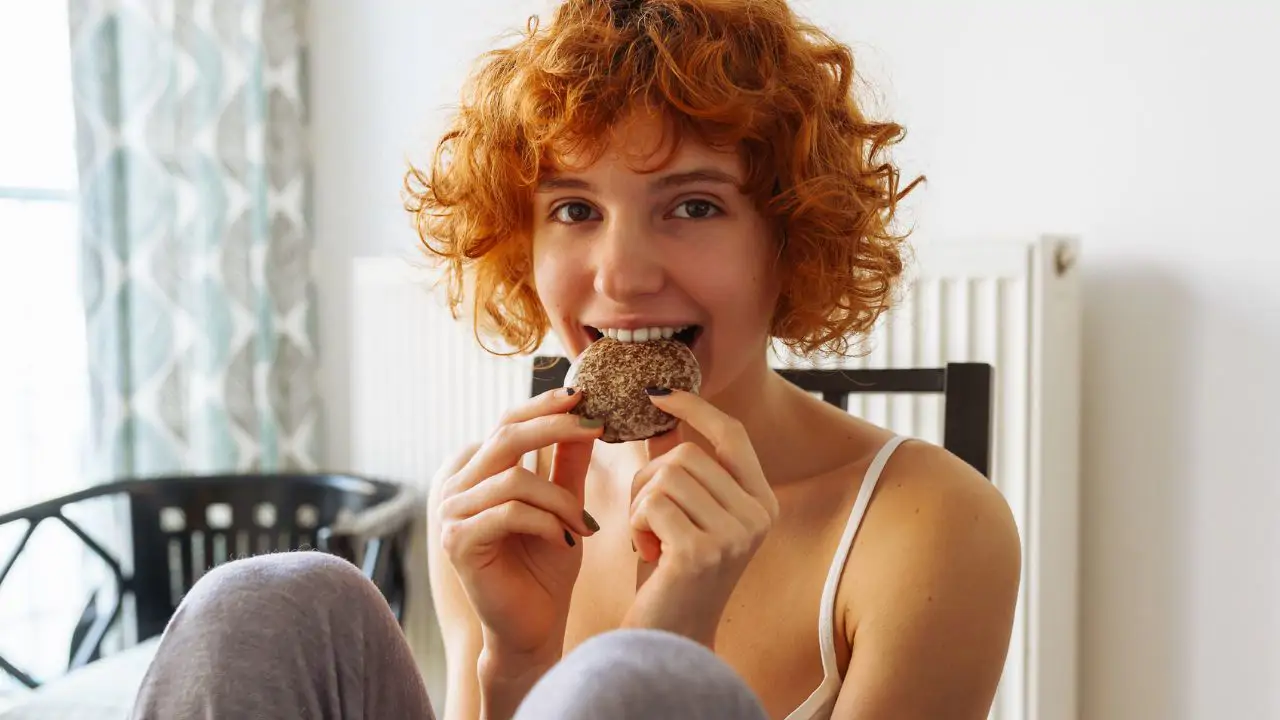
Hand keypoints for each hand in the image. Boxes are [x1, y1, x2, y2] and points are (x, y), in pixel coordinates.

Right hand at [437, 387, 601, 664]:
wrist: (532, 627)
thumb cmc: (547, 567)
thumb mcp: (565, 506)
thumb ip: (568, 463)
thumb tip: (585, 415)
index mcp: (479, 472)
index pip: (506, 422)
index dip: (543, 405)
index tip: (582, 396)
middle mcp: (458, 487)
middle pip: (506, 437)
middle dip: (554, 427)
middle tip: (594, 428)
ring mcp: (453, 514)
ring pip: (513, 479)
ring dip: (560, 499)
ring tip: (586, 524)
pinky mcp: (458, 542)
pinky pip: (508, 513)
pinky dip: (546, 523)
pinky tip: (567, 541)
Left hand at [622, 388, 779, 648]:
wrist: (668, 641)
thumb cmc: (672, 575)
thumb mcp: (686, 513)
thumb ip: (682, 466)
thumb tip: (664, 409)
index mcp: (763, 503)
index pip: (733, 433)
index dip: (695, 408)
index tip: (657, 393)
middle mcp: (758, 517)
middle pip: (688, 454)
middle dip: (650, 479)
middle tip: (646, 518)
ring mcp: (734, 535)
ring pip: (665, 476)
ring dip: (641, 505)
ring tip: (650, 540)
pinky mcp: (701, 552)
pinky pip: (650, 504)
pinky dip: (636, 526)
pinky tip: (647, 555)